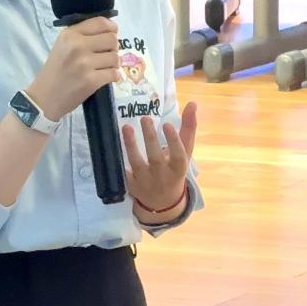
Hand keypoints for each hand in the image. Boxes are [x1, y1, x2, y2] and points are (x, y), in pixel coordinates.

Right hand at [26, 16, 119, 120]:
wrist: (44, 98)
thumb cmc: (55, 70)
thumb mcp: (63, 45)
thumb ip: (83, 35)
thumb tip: (110, 30)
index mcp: (70, 34)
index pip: (101, 22)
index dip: (112, 28)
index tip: (112, 33)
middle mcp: (77, 46)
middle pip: (112, 39)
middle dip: (113, 47)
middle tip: (106, 54)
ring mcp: (84, 64)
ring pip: (115, 57)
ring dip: (113, 63)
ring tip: (104, 67)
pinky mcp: (91, 81)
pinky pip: (114, 73)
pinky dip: (113, 76)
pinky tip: (106, 77)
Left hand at [122, 101, 197, 215]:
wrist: (163, 202)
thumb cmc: (175, 169)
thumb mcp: (186, 152)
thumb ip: (188, 128)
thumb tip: (192, 103)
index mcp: (178, 168)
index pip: (178, 154)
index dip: (173, 140)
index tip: (167, 124)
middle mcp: (162, 176)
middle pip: (155, 157)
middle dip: (150, 138)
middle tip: (145, 117)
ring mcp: (145, 182)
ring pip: (137, 163)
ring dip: (131, 145)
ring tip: (126, 127)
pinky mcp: (131, 185)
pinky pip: (123, 172)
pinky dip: (119, 160)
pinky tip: (113, 144)